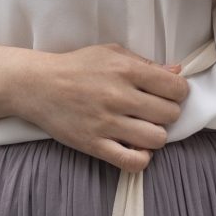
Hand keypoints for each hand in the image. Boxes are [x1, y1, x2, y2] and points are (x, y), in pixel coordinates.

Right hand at [19, 43, 189, 171]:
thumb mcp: (111, 53)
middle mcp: (119, 97)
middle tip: (154, 112)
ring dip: (156, 136)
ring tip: (144, 129)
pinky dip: (142, 159)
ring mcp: (107, 123)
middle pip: (170, 114)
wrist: (37, 85)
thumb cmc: (77, 67)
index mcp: (127, 70)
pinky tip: (137, 149)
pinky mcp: (94, 144)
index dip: (178, 93)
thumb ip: (145, 62)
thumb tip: (177, 70)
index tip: (168, 94)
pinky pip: (132, 162)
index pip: (176, 88)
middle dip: (167, 114)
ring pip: (157, 139)